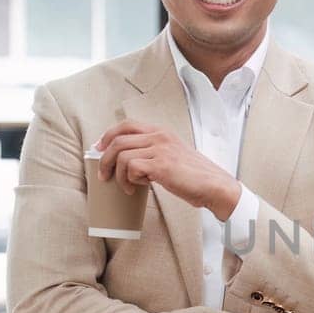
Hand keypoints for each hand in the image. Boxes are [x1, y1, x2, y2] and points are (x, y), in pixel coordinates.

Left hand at [95, 121, 240, 220]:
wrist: (214, 186)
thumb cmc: (194, 176)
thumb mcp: (173, 155)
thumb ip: (154, 152)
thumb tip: (127, 161)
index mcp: (162, 132)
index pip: (127, 125)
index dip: (108, 135)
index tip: (99, 148)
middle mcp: (160, 137)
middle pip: (118, 140)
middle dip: (104, 159)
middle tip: (103, 174)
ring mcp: (160, 149)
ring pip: (121, 155)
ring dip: (118, 175)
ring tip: (127, 186)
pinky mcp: (161, 165)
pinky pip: (131, 168)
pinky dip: (129, 180)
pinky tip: (139, 187)